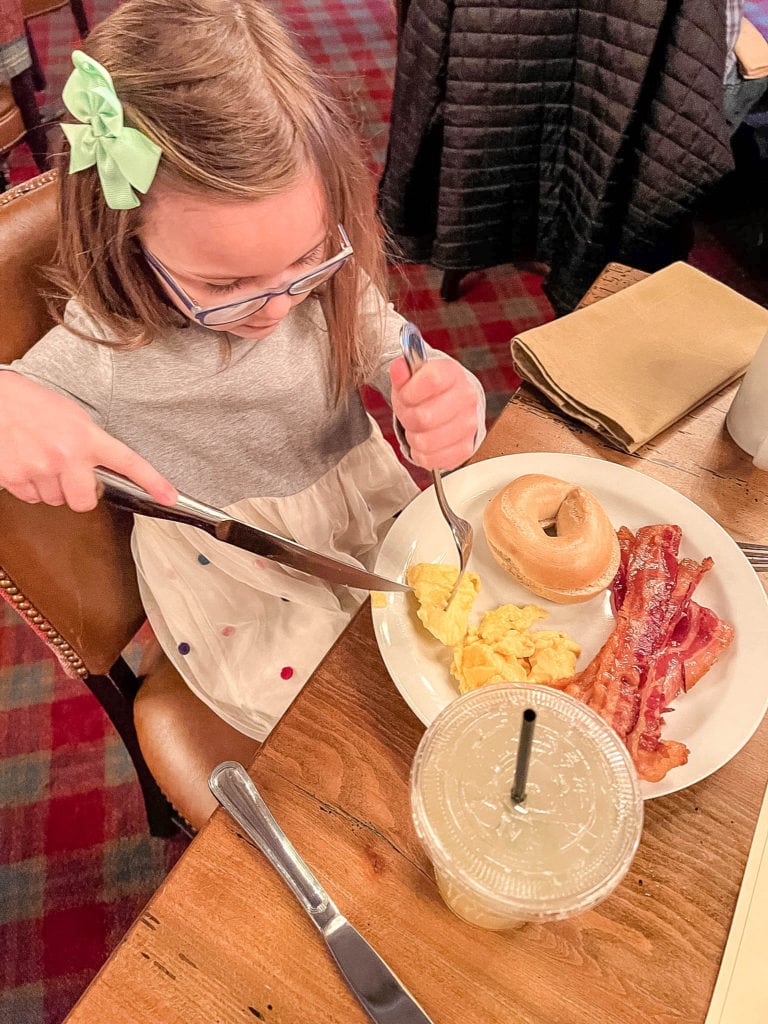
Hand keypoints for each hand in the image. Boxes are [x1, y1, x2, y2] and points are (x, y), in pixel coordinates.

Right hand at [0, 371, 176, 511]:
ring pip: (55, 500)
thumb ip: (91, 444)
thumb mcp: (74, 418)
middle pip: (85, 501)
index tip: (169, 496)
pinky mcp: (15, 478)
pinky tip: (26, 464)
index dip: (152, 482)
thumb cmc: (33, 404)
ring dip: (52, 487)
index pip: (128, 462)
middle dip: (80, 494)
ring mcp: (40, 468)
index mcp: (86, 437)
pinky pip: (30, 498)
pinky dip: (29, 487)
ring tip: (41, 459)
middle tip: (72, 476)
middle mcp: (66, 455)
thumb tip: (103, 469)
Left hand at [390, 356, 478, 470]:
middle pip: (424, 417)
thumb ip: (403, 372)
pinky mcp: (465, 449)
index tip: (405, 395)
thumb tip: (398, 368)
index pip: (431, 380)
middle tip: (410, 414)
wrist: (450, 404)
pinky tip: (425, 441)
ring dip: (414, 437)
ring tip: (417, 428)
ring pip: (426, 442)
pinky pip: (433, 459)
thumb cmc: (428, 391)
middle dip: (408, 418)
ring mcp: (468, 425)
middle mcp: (466, 398)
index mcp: (452, 374)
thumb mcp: (411, 377)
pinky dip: (422, 454)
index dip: (409, 391)